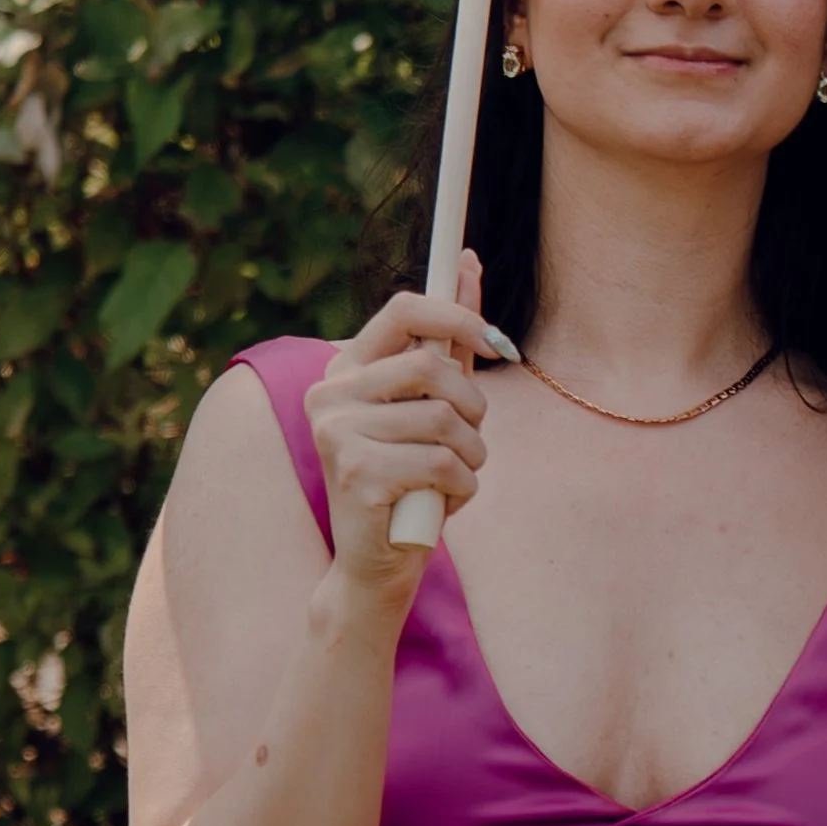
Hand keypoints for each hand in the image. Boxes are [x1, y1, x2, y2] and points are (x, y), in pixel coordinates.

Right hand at [303, 252, 512, 608]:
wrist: (376, 563)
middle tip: (469, 440)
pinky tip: (441, 503)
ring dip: (472, 456)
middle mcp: (330, 394)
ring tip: (454, 478)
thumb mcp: (430, 404)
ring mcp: (337, 433)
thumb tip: (467, 262)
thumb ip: (445, 339)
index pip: (404, 310)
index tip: (496, 343)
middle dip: (473, 406)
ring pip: (446, 420)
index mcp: (344, 370)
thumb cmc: (411, 479)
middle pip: (433, 368)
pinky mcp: (356, 473)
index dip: (459, 316)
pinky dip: (462, 487)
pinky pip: (443, 463)